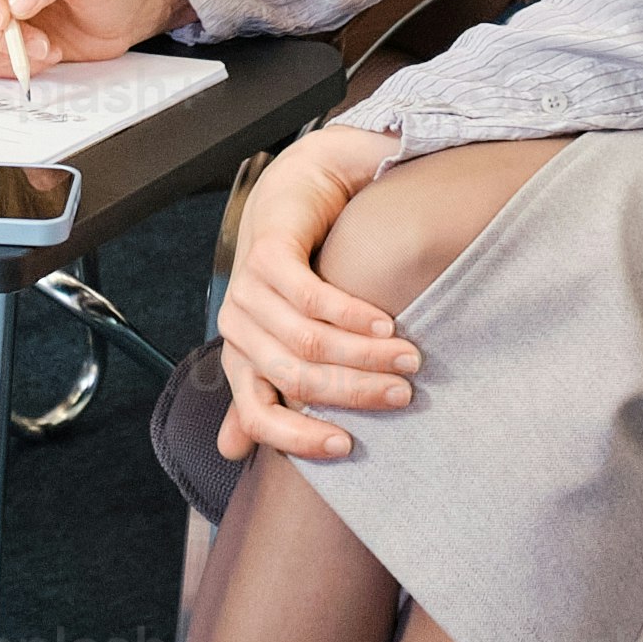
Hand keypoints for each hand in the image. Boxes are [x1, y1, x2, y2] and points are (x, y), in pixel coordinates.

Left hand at [211, 126, 417, 464]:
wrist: (298, 188)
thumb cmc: (303, 268)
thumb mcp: (283, 336)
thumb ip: (267, 390)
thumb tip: (233, 453)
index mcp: (240, 356)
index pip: (258, 416)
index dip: (300, 439)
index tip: (350, 447)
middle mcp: (237, 328)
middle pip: (297, 380)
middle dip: (354, 393)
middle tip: (404, 394)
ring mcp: (247, 290)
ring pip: (307, 342)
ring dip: (364, 355)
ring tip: (409, 358)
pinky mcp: (266, 255)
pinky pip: (310, 297)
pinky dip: (352, 315)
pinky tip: (387, 324)